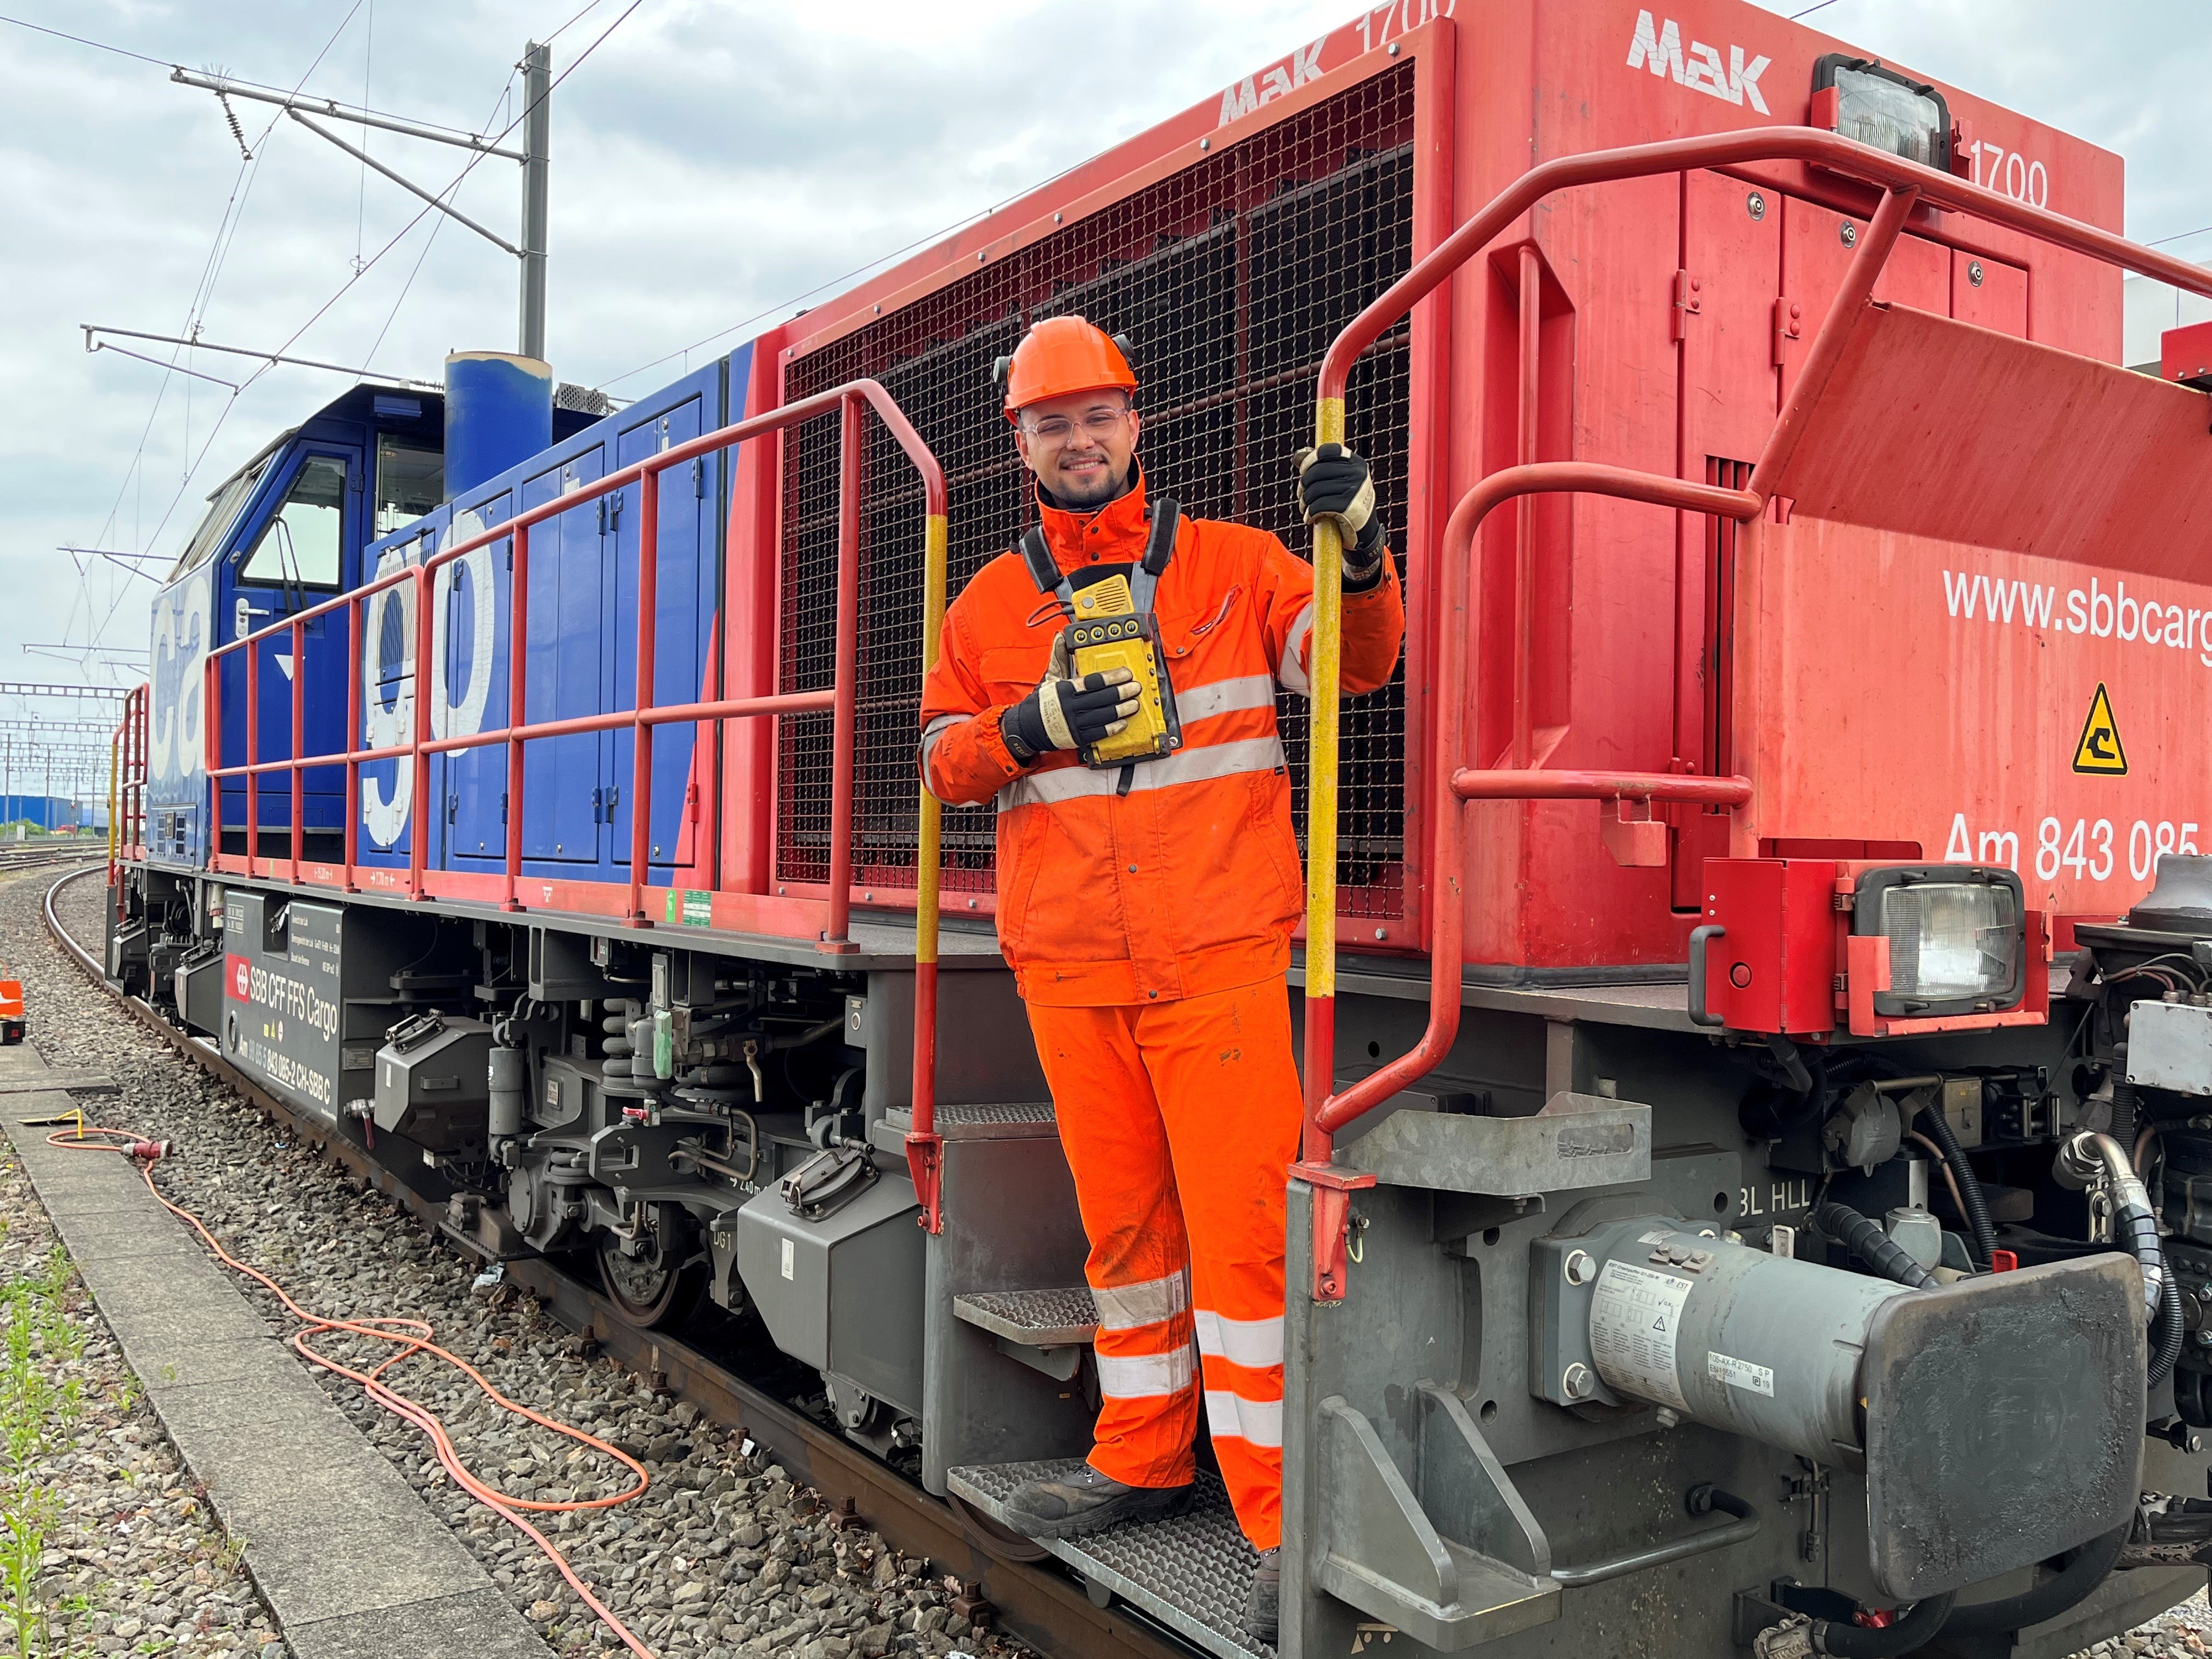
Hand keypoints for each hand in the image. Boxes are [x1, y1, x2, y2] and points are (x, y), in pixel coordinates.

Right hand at [1003, 637, 1139, 761]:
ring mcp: (1074, 723)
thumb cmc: (1042, 701)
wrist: (1028, 727)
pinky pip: (1099, 732)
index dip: (1112, 677)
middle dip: (1122, 692)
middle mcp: (1070, 706)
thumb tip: (1060, 637)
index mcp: (1065, 689)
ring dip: (1121, 709)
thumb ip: (1057, 657)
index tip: (1125, 673)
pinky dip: (1112, 727)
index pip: (1093, 681)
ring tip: (1134, 704)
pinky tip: (1123, 722)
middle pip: (1102, 698)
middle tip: (1135, 687)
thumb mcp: (1049, 677)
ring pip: (1103, 715)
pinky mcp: (1077, 737)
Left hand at [1295, 443, 1385, 564]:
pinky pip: (1319, 506)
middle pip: (1317, 471)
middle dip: (1303, 484)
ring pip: (1315, 489)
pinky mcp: (1349, 508)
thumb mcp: (1341, 481)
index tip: (1303, 471)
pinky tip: (1309, 518)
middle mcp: (1358, 473)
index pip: (1328, 450)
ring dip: (1304, 501)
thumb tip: (1297, 456)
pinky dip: (1309, 513)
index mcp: (1356, 463)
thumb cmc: (1348, 502)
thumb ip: (1322, 466)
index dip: (1310, 459)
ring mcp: (1355, 490)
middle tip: (1301, 495)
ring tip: (1305, 507)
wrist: (1365, 531)